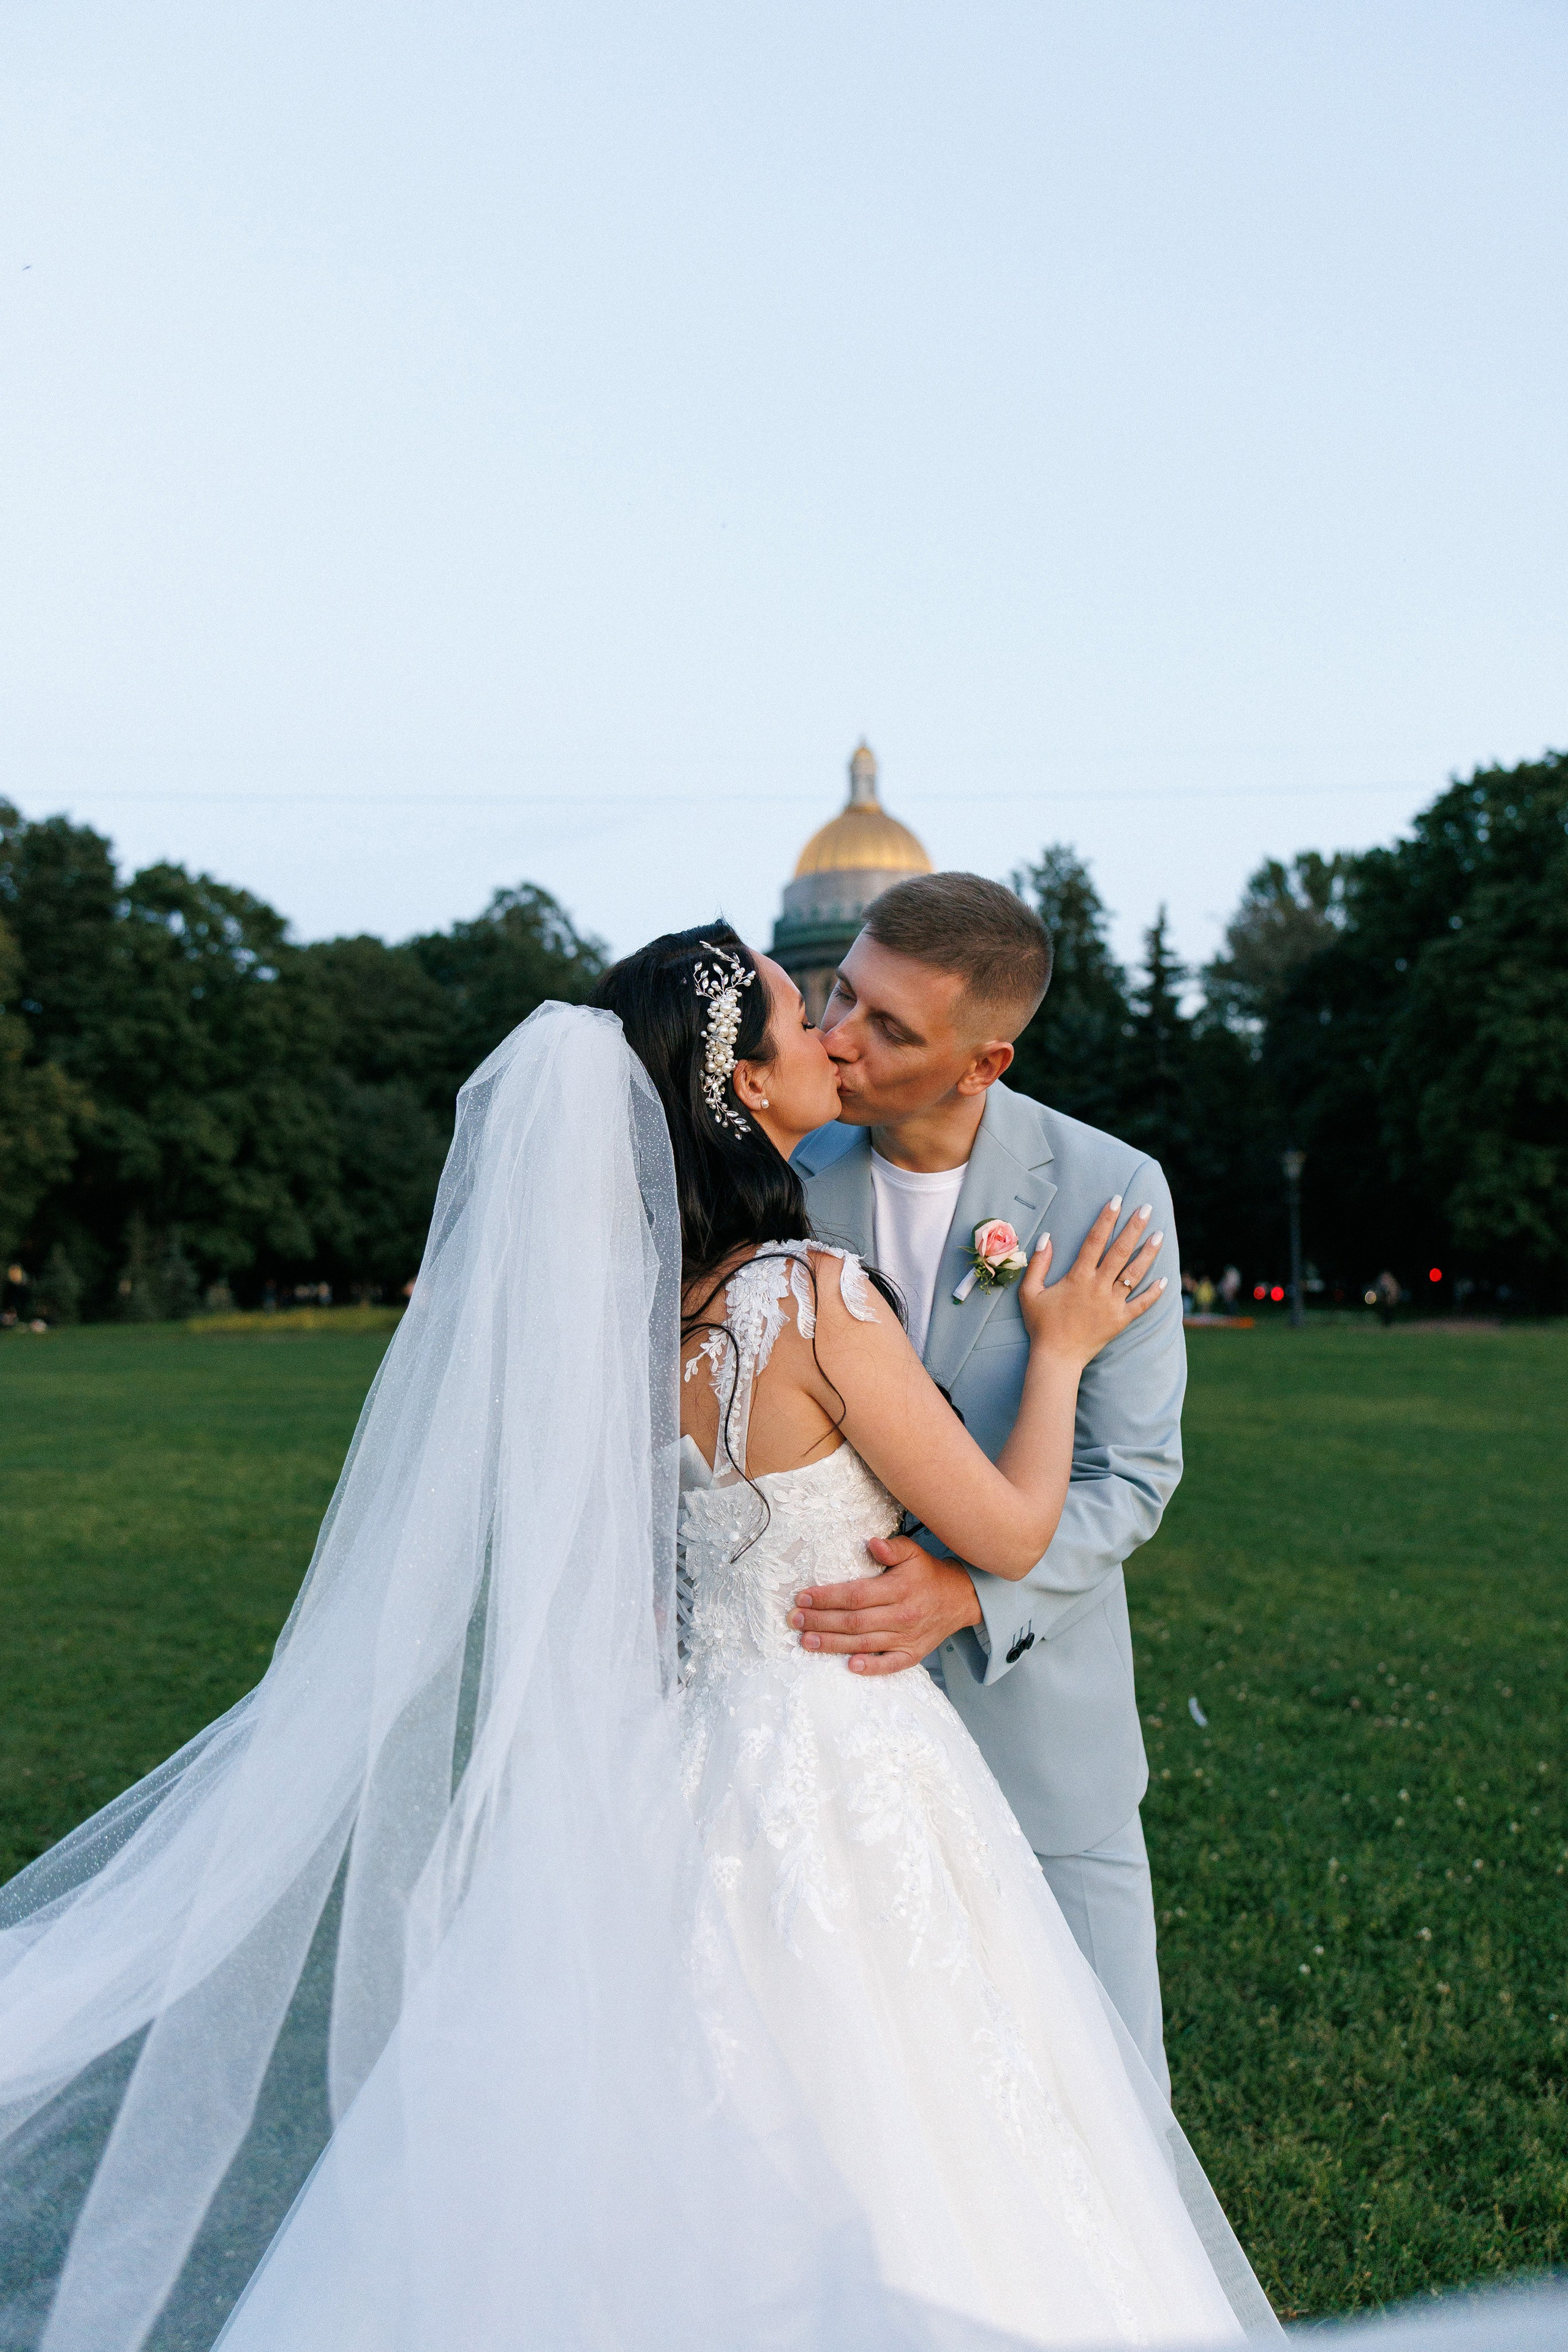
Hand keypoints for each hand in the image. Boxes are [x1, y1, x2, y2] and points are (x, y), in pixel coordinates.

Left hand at [787, 1534, 982, 1675]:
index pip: (856, 1595)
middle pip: (854, 1621)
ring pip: (865, 1643)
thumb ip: (892, 1548)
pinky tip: (850, 1665)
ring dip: (833, 1644)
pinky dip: (871, 1667)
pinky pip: (890, 1664)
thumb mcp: (914, 1552)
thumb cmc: (928, 1573)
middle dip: (821, 1621)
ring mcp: (908, 1637)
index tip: (803, 1597)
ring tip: (806, 1642)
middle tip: (795, 1620)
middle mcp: (903, 1615)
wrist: (960, 1599)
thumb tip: (871, 1543)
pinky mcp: (913, 1654)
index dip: (827, 1597)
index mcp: (899, 1589)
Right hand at [1019, 1199, 1165, 1365]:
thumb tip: (1046, 1237)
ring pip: (1134, 1275)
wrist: (1057, 1357)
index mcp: (1078, 1277)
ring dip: (1148, 1254)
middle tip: (1147, 1209)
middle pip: (1120, 1252)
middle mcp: (1098, 1287)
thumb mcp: (1030, 1292)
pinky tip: (1165, 1280)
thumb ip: (1038, 1263)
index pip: (1095, 1241)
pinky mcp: (1120, 1321)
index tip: (1117, 1201)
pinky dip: (1154, 1293)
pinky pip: (1141, 1305)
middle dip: (1134, 1228)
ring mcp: (1112, 1304)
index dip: (1106, 1219)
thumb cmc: (1041, 1324)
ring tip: (1159, 1236)